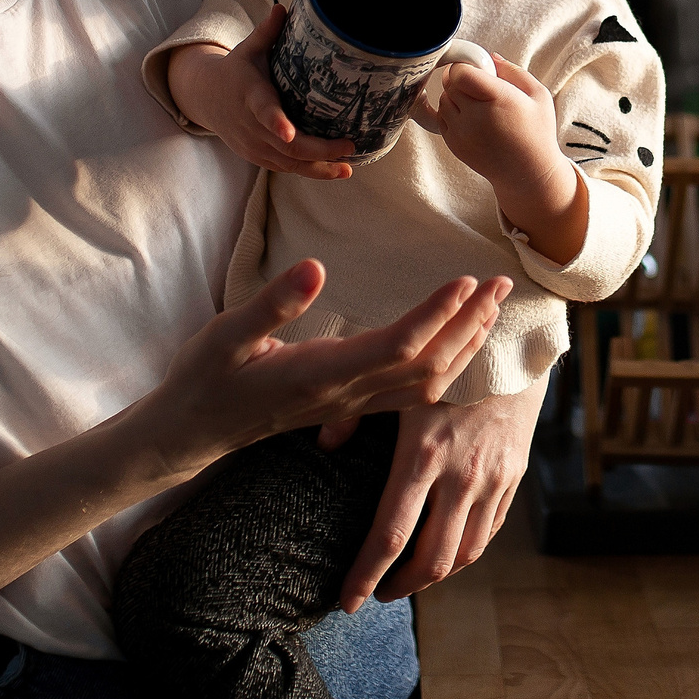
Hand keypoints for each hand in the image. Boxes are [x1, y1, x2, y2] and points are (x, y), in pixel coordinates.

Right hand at [132, 259, 510, 477]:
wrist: (195, 430)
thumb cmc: (207, 376)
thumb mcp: (227, 333)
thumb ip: (273, 303)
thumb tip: (316, 268)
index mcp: (323, 373)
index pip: (398, 344)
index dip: (438, 314)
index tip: (468, 280)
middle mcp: (347, 393)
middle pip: (427, 363)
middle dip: (470, 323)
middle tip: (502, 282)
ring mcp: (352, 404)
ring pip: (428, 383)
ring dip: (466, 344)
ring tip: (491, 305)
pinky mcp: (351, 405)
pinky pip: (414, 393)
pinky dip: (447, 365)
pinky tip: (459, 341)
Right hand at [166, 5, 354, 178]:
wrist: (206, 98)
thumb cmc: (237, 69)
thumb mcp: (249, 48)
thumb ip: (267, 31)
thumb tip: (283, 6)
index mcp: (250, 95)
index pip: (263, 110)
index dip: (276, 122)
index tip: (289, 132)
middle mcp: (250, 125)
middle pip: (284, 145)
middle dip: (317, 150)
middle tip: (348, 146)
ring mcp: (253, 144)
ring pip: (286, 163)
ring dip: (318, 168)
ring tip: (347, 168)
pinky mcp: (257, 157)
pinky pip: (284, 168)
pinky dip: (308, 171)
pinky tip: (334, 170)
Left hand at [322, 372, 547, 608]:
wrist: (512, 344)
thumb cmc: (442, 361)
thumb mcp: (396, 382)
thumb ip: (354, 416)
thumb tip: (324, 444)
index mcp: (422, 455)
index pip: (390, 535)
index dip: (366, 576)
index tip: (348, 601)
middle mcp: (461, 475)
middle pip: (431, 559)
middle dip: (400, 586)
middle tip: (378, 593)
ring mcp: (492, 479)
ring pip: (464, 554)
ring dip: (433, 576)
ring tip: (409, 577)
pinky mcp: (513, 477)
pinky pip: (488, 531)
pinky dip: (464, 551)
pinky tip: (445, 549)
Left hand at [433, 54, 585, 263]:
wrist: (527, 174)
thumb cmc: (537, 132)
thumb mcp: (538, 95)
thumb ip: (513, 71)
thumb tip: (489, 56)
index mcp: (499, 100)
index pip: (461, 73)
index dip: (465, 66)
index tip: (477, 69)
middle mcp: (476, 118)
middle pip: (449, 83)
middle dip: (460, 78)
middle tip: (477, 84)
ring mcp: (462, 134)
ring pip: (443, 100)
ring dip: (455, 96)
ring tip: (477, 103)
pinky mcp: (454, 145)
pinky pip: (442, 118)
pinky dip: (452, 113)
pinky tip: (472, 118)